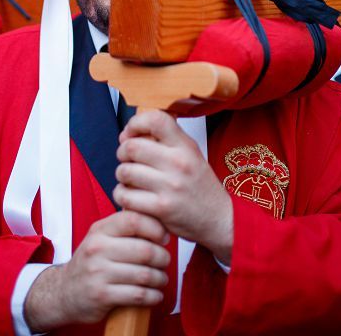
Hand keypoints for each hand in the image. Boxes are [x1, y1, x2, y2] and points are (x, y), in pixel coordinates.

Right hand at [24, 211, 170, 330]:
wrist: (64, 291)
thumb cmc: (91, 262)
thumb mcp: (101, 238)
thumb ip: (124, 228)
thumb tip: (158, 222)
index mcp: (100, 230)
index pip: (134, 220)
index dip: (155, 228)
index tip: (164, 237)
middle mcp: (97, 249)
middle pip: (144, 250)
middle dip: (162, 257)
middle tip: (165, 261)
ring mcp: (98, 272)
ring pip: (144, 274)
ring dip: (160, 278)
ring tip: (162, 278)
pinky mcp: (102, 295)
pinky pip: (138, 295)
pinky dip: (153, 296)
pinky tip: (155, 294)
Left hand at [114, 110, 232, 265]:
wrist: (219, 219)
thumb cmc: (200, 185)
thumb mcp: (190, 153)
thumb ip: (165, 139)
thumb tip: (130, 131)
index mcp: (185, 146)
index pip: (155, 120)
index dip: (135, 123)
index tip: (131, 132)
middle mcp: (178, 163)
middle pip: (132, 146)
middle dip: (122, 152)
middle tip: (127, 158)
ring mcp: (170, 187)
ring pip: (125, 171)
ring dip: (121, 175)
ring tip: (130, 178)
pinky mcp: (161, 208)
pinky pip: (126, 196)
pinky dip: (122, 195)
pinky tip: (131, 195)